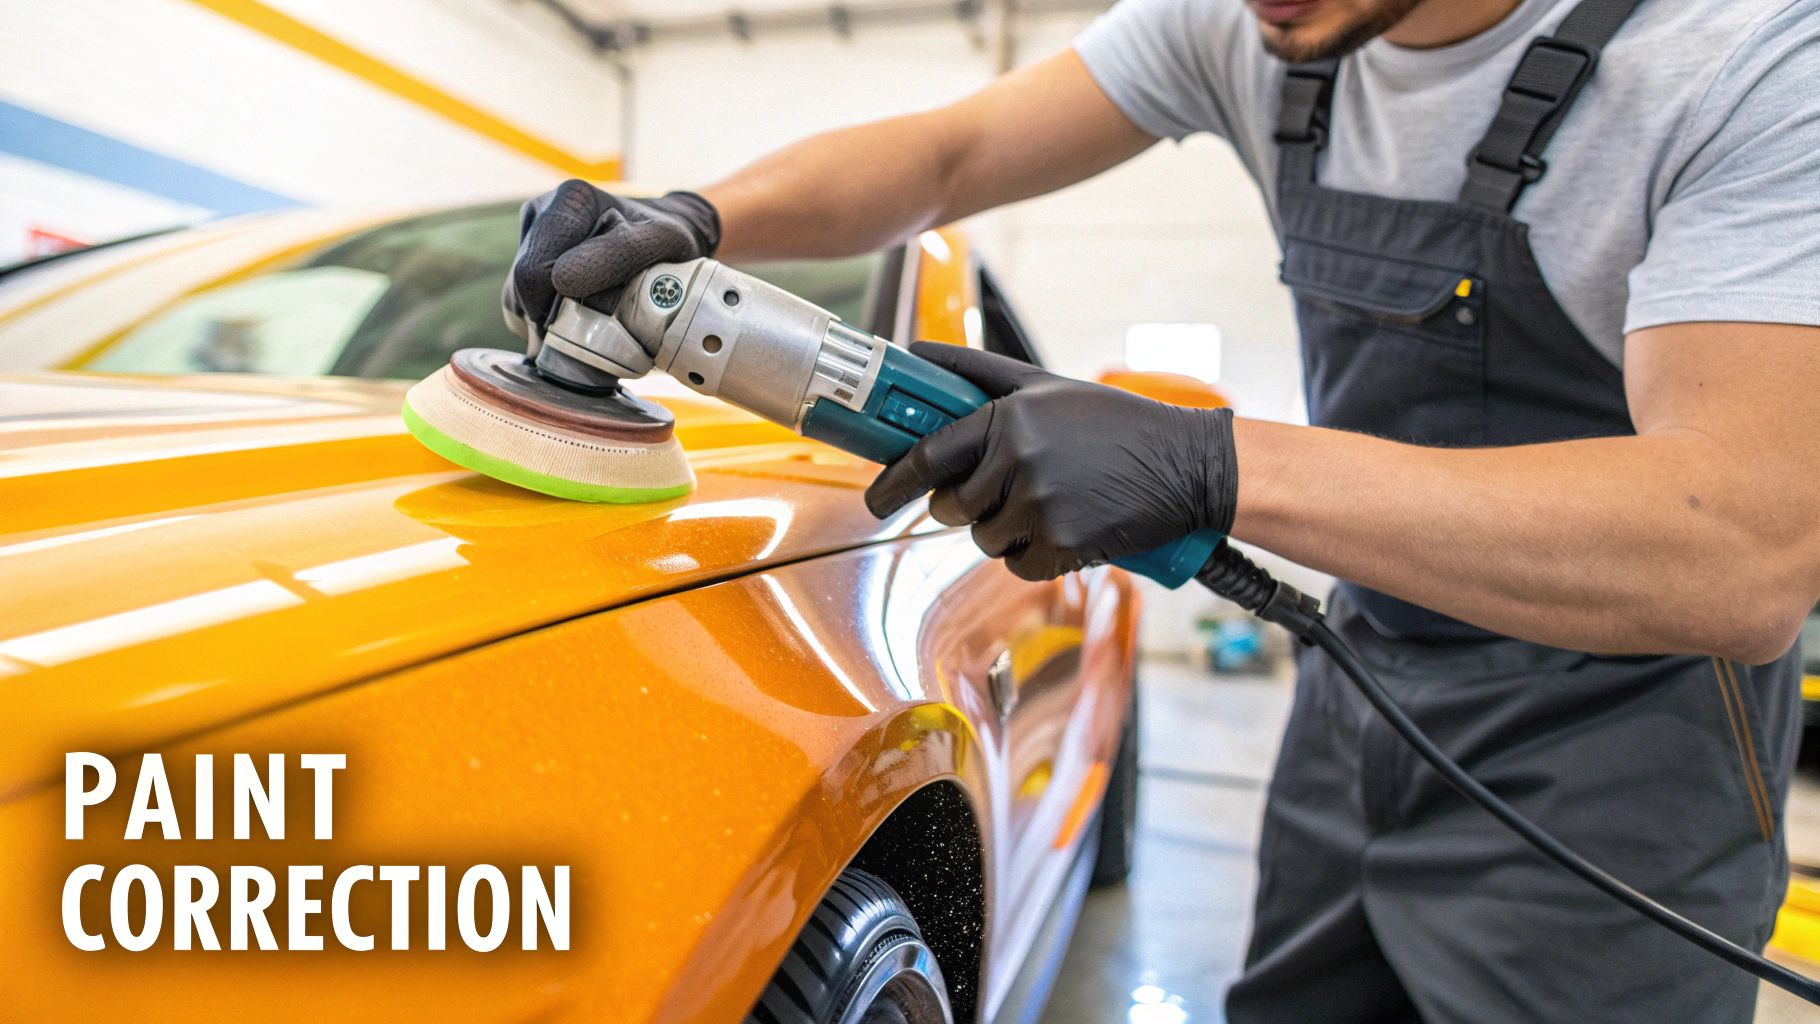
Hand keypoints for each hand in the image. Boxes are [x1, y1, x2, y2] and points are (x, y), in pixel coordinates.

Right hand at [502, 180, 719, 344]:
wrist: (667, 241)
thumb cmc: (669, 242)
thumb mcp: (663, 242)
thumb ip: (620, 253)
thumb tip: (561, 279)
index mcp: (571, 199)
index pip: (535, 270)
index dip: (553, 310)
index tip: (587, 330)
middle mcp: (542, 211)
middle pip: (521, 284)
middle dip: (548, 319)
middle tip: (585, 338)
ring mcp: (532, 234)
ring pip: (515, 296)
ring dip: (545, 323)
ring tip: (584, 328)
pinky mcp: (529, 257)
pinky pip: (518, 301)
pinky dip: (542, 321)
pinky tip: (572, 322)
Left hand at [865, 343, 1237, 579]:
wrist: (1184, 465)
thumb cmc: (1113, 423)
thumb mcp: (1045, 385)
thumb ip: (976, 370)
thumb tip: (915, 352)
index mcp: (1008, 418)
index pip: (929, 456)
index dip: (893, 482)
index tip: (876, 498)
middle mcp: (1020, 461)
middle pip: (951, 507)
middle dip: (963, 505)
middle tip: (997, 492)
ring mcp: (1041, 506)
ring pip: (984, 539)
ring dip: (1003, 530)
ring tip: (1046, 502)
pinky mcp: (1064, 544)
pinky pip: (1019, 564)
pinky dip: (1033, 554)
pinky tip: (1064, 527)